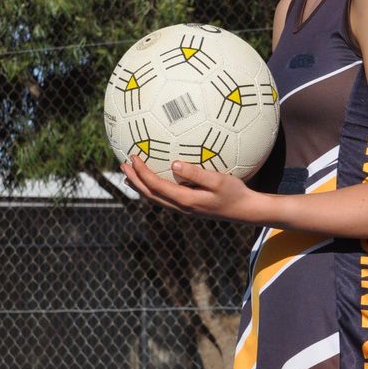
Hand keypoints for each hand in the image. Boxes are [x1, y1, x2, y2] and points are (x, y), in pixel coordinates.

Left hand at [120, 155, 263, 220]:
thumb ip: (196, 174)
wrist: (245, 210)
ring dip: (140, 186)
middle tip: (122, 165)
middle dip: (134, 180)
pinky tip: (152, 182)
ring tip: (129, 175)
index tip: (133, 157)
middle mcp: (181, 207)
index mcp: (185, 200)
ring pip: (155, 199)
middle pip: (150, 195)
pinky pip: (164, 198)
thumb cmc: (235, 192)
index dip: (142, 173)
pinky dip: (152, 189)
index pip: (156, 186)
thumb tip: (174, 164)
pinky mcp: (189, 208)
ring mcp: (184, 209)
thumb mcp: (218, 180)